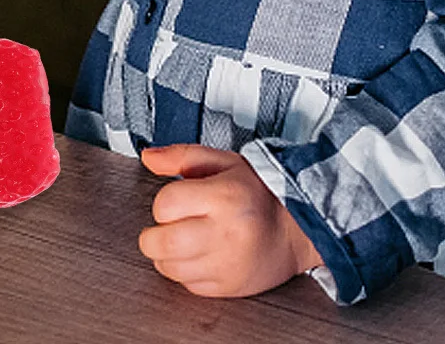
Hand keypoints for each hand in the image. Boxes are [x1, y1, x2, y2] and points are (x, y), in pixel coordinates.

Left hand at [138, 144, 321, 297]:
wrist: (297, 229)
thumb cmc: (259, 193)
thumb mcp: (221, 162)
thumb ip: (181, 157)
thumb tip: (148, 157)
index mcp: (223, 196)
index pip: (166, 204)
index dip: (161, 203)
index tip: (171, 203)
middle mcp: (225, 233)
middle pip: (164, 242)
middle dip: (151, 237)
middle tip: (160, 229)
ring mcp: (228, 264)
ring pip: (172, 268)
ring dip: (165, 256)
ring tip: (180, 240)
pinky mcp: (231, 287)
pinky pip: (190, 286)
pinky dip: (185, 273)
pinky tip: (197, 256)